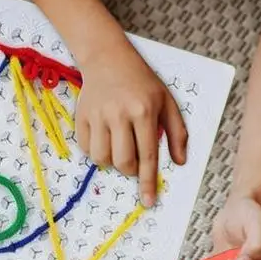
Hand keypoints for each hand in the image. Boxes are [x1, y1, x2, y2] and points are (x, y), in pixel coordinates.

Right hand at [75, 39, 186, 206]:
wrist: (108, 58)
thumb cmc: (142, 81)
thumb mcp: (167, 101)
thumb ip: (177, 132)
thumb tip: (179, 161)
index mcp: (144, 111)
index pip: (148, 155)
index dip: (148, 182)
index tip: (148, 201)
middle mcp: (119, 114)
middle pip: (123, 161)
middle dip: (130, 170)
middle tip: (134, 159)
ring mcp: (98, 115)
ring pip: (102, 159)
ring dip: (112, 162)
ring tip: (119, 147)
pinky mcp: (81, 116)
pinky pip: (86, 148)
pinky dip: (96, 152)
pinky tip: (105, 138)